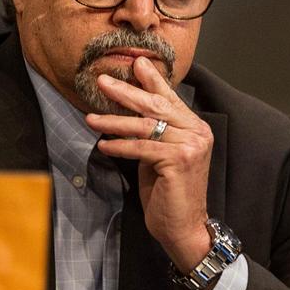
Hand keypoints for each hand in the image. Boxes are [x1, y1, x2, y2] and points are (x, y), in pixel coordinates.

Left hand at [90, 56, 212, 270]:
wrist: (184, 227)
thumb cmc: (168, 192)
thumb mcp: (160, 155)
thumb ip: (154, 131)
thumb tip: (131, 109)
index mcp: (196, 126)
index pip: (169, 98)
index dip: (152, 79)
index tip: (136, 62)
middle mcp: (198, 131)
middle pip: (155, 105)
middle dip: (126, 92)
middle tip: (103, 81)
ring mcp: (191, 144)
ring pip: (145, 125)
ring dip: (114, 121)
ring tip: (91, 117)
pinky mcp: (179, 159)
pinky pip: (142, 147)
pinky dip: (120, 145)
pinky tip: (103, 144)